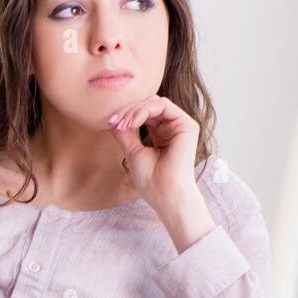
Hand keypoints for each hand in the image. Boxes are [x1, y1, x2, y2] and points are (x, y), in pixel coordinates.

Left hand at [106, 93, 214, 250]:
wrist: (166, 194)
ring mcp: (180, 126)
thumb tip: (112, 119)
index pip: (143, 113)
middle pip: (148, 105)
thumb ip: (125, 133)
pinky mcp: (187, 125)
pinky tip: (133, 122)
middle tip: (115, 122)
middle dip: (128, 111)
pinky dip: (144, 110)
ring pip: (154, 102)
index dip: (126, 114)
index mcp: (161, 134)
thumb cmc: (151, 180)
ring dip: (134, 110)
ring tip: (124, 124)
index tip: (111, 123)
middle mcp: (171, 128)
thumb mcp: (132, 152)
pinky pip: (163, 105)